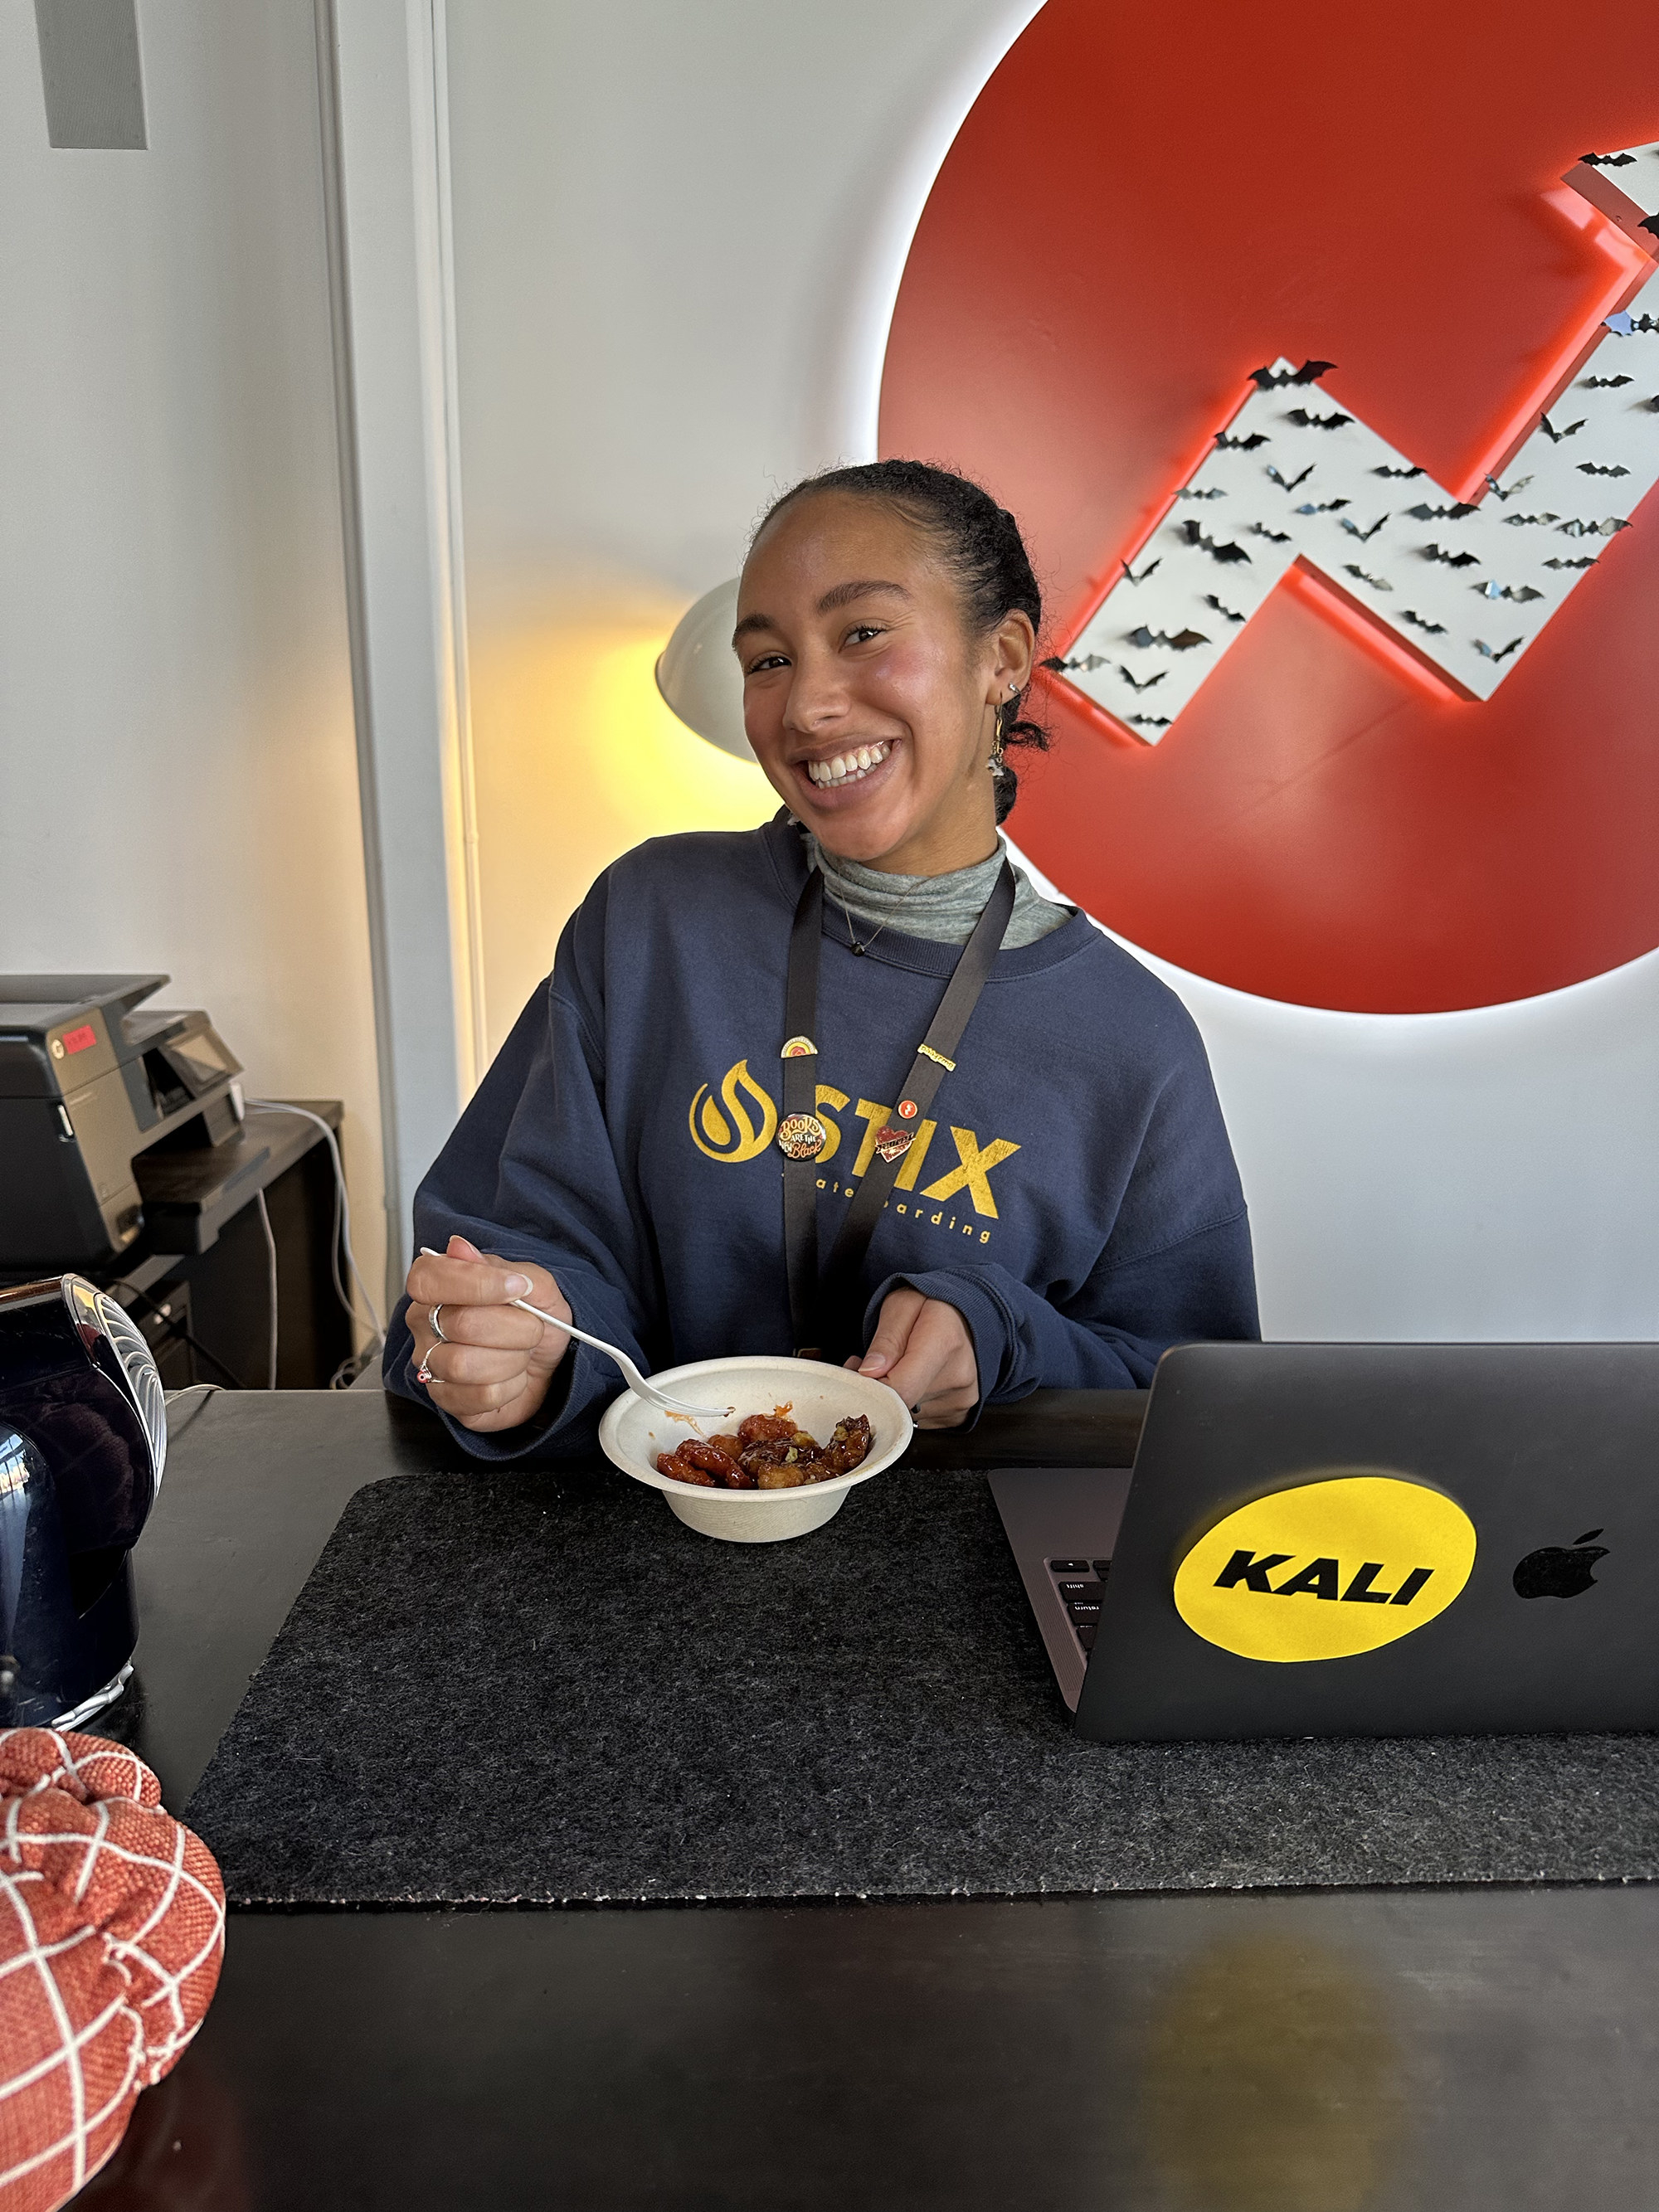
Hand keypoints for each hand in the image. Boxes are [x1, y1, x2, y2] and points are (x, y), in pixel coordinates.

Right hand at [405, 1235, 571, 1433]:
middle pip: (460, 1323)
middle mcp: (425, 1326)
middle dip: (514, 1326)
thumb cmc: (537, 1321)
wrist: (553, 1365)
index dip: (474, 1283)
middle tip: (532, 1327)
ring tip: (522, 1354)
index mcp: (438, 1288)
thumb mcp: (536, 1286)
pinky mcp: (449, 1401)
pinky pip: (480, 1396)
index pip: (427, 1278)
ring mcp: (432, 1366)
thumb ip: (501, 1267)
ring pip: (465, 1364)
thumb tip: (459, 1248)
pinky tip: (513, 1379)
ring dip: (513, 1359)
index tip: (517, 1287)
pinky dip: (512, 1387)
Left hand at [846, 1287, 978, 1427]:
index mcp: (944, 1341)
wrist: (967, 1316)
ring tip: (896, 1370)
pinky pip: (920, 1420)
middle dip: (879, 1388)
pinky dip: (909, 1404)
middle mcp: (960, 1375)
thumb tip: (870, 1372)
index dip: (872, 1385)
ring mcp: (962, 1398)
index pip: (900, 1387)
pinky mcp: (959, 1414)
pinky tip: (912, 1382)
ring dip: (894, 1397)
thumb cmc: (932, 1306)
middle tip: (873, 1366)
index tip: (862, 1371)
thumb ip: (886, 1340)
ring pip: (908, 1415)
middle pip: (902, 1403)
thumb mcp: (901, 1305)